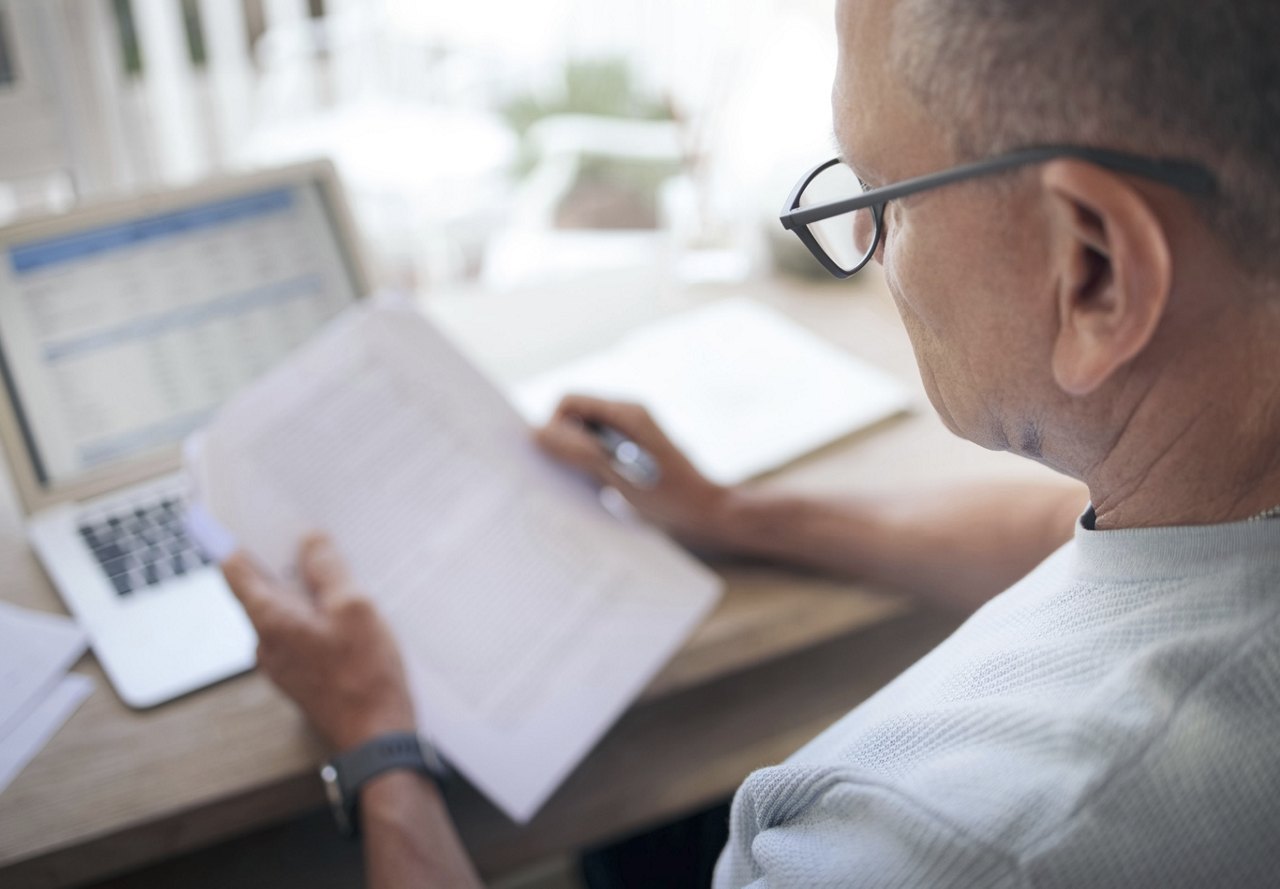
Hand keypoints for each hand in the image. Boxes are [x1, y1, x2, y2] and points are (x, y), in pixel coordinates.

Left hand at [222, 535, 414, 751]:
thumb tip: (310, 540)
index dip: (240, 541)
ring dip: (306, 592)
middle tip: (314, 540)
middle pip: (261, 590)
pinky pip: (299, 634)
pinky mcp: (301, 677)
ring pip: (284, 613)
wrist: (377, 737)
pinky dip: (316, 617)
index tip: (252, 519)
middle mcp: (265, 644)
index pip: (235, 571)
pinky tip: (347, 615)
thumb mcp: (354, 608)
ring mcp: (281, 664)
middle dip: (285, 563)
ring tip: (341, 576)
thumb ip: (328, 570)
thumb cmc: (365, 675)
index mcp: (270, 621)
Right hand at [535, 395, 738, 551]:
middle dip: (562, 443)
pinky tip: (594, 491)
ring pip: (584, 437)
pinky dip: (588, 468)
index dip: (554, 426)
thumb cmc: (669, 495)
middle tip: (562, 475)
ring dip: (575, 458)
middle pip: (575, 418)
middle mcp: (626, 418)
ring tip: (581, 484)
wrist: (707, 514)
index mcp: (626, 412)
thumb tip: (538, 435)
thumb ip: (578, 452)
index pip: (570, 402)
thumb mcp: (618, 474)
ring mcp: (629, 437)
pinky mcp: (630, 456)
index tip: (552, 459)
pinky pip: (597, 453)